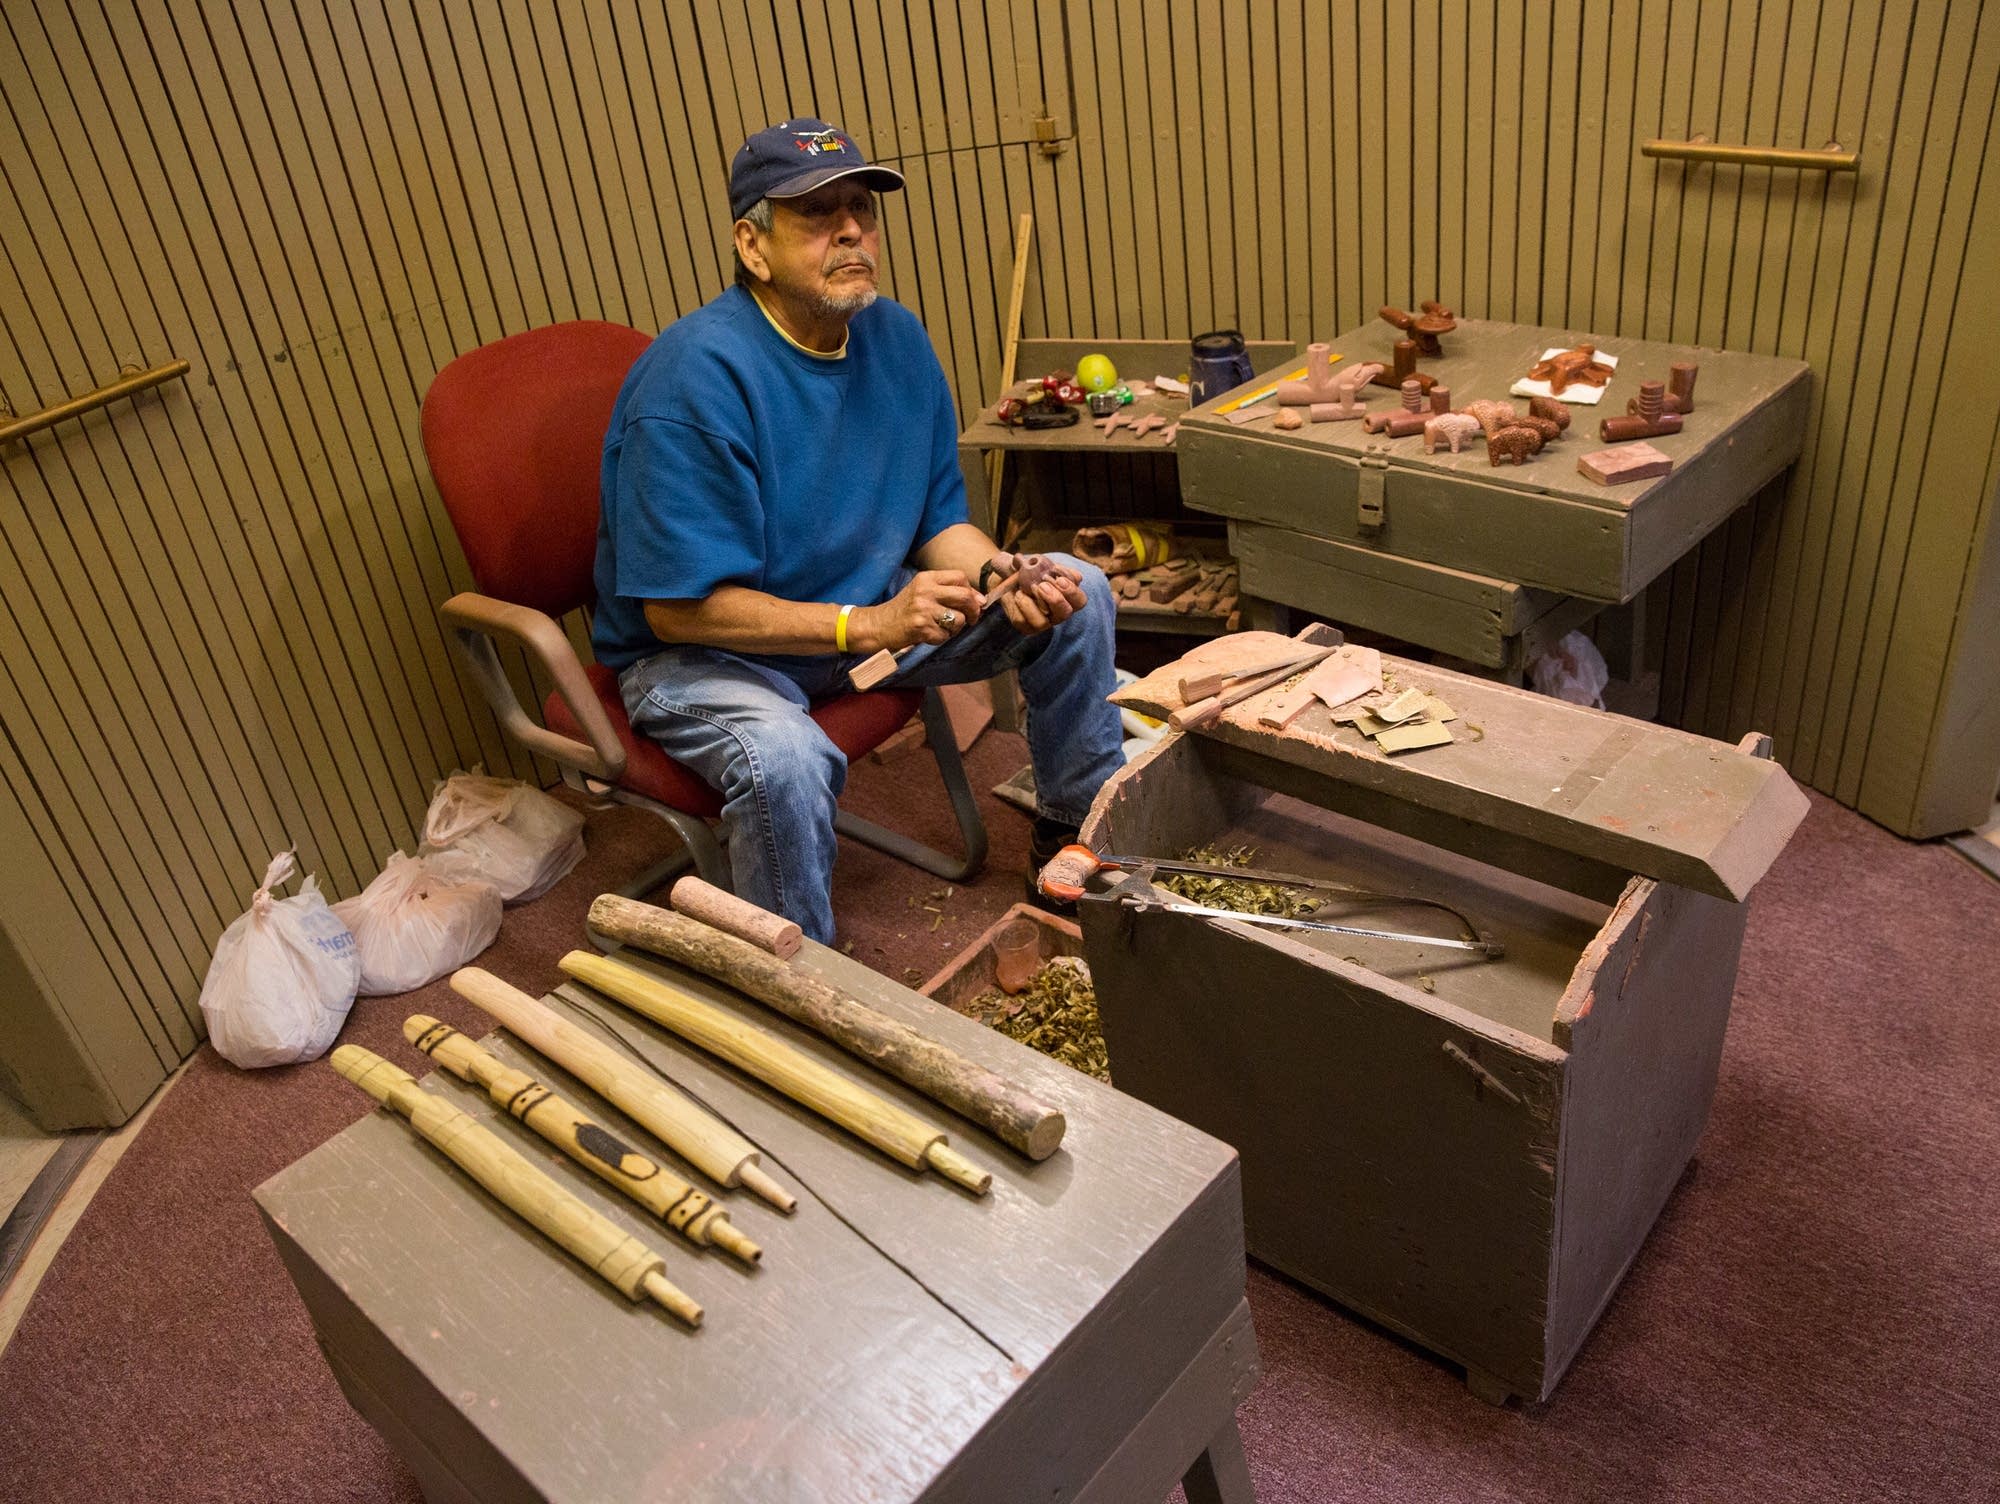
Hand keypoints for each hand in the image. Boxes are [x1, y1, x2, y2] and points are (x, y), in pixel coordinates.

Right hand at [857, 570, 984, 650]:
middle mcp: (925, 590)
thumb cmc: (905, 610)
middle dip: (973, 611)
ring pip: (958, 619)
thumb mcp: (923, 592)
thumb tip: (981, 601)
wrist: (878, 625)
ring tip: (943, 628)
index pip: (960, 577)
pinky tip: (930, 635)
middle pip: (965, 596)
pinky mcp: (921, 627)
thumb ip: (948, 592)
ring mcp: (923, 609)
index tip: (974, 603)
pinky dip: (942, 638)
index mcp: (927, 578)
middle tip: (971, 619)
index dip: (972, 592)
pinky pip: (946, 635)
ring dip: (956, 628)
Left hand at [999, 560, 1087, 636]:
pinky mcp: (1025, 626)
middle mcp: (1057, 613)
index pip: (1079, 601)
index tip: (1060, 579)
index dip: (1072, 591)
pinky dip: (1020, 604)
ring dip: (1032, 604)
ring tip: (1026, 588)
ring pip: (1042, 622)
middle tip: (1043, 585)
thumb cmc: (1030, 571)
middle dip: (1056, 599)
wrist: (1009, 577)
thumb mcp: (1041, 564)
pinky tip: (1017, 594)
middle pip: (1065, 614)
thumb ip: (1057, 568)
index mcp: (1067, 598)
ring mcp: (1042, 622)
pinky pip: (1023, 620)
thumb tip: (1074, 576)